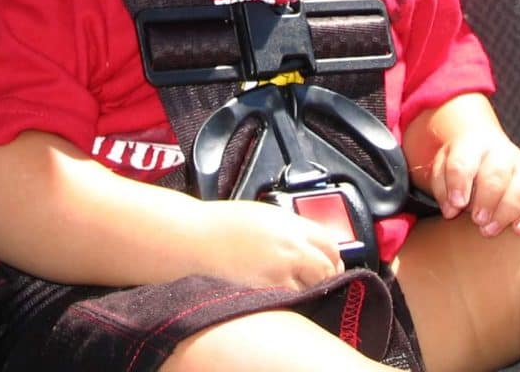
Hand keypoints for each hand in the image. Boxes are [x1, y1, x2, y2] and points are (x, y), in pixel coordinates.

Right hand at [191, 199, 345, 290]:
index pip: (330, 244)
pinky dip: (287, 302)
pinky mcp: (264, 295)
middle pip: (327, 269)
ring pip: (311, 290)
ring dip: (306, 291)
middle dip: (325, 276)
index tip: (328, 262)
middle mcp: (289, 249)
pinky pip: (288, 303)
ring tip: (289, 289)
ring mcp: (278, 275)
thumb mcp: (261, 216)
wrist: (187, 240)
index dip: (332, 256)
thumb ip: (288, 229)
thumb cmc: (216, 226)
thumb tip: (307, 243)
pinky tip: (274, 296)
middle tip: (315, 281)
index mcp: (289, 226)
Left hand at [428, 130, 519, 237]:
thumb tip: (451, 210)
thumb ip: (442, 186)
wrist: (487, 150)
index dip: (459, 183)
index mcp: (471, 145)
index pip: (463, 162)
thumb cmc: (461, 166)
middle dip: (487, 200)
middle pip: (496, 173)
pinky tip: (517, 229)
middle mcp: (500, 152)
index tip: (456, 204)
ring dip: (505, 212)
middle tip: (477, 220)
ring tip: (489, 230)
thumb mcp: (442, 168)